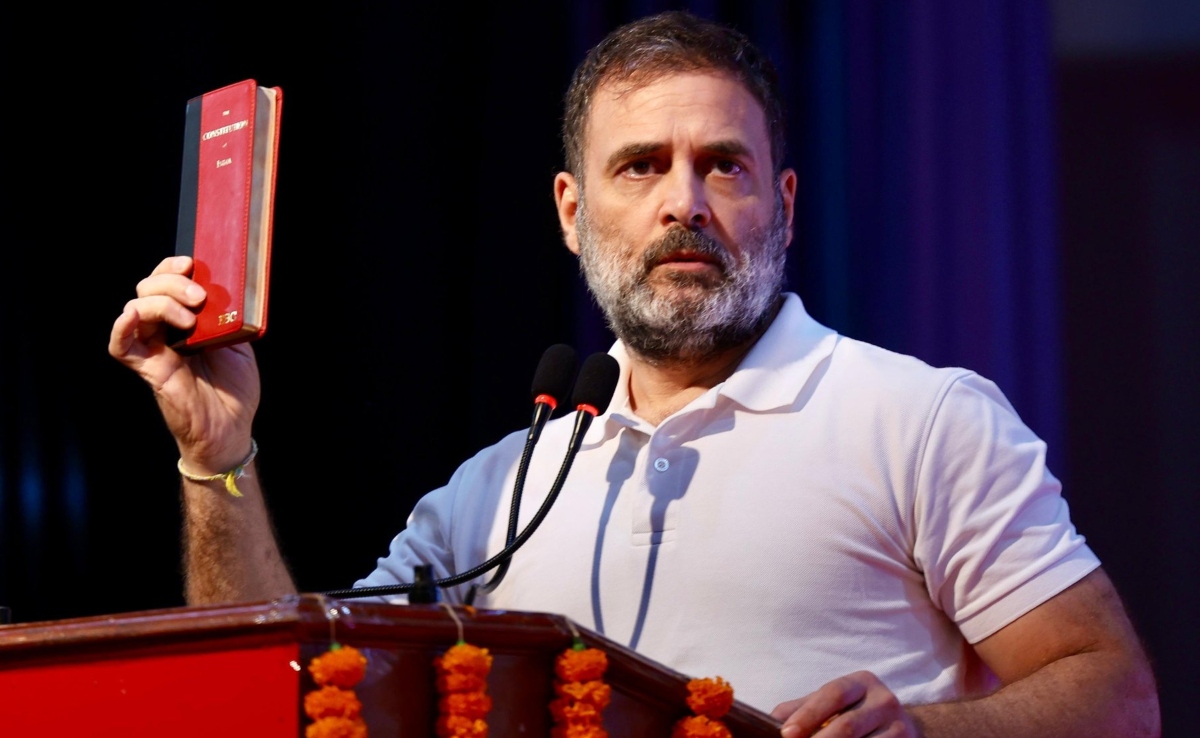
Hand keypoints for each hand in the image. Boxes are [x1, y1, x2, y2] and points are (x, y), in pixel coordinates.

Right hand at [109, 255, 260, 472]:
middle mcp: (165, 330)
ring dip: (161, 302)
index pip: (166, 282)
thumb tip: (226, 289)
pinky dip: (122, 326)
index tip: (192, 264)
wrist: (231, 427)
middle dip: (172, 283)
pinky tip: (134, 316)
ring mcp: (153, 348)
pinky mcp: (146, 368)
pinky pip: (120, 345)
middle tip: (199, 296)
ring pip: (135, 307)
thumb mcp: (239, 342)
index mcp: (187, 320)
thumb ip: (228, 316)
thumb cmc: (235, 390)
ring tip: (190, 317)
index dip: (172, 268)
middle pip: (148, 288)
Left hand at [772, 671, 917, 737]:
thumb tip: (770, 721)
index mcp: (862, 682)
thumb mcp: (833, 704)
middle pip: (847, 725)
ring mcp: (900, 726)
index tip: (786, 734)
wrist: (902, 727)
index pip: (833, 694)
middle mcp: (884, 700)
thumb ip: (802, 708)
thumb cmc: (856, 713)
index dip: (808, 714)